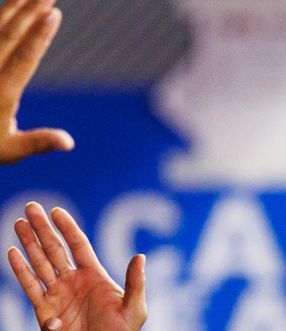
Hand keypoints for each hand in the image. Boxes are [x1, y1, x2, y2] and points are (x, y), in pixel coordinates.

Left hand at [0, 0, 72, 164]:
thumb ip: (38, 142)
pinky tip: (8, 5)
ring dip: (15, 8)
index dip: (39, 37)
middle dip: (30, 12)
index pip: (23, 59)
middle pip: (9, 35)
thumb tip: (68, 142)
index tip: (53, 14)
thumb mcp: (8, 151)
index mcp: (0, 93)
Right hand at [7, 202, 145, 330]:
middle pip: (55, 249)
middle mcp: (74, 282)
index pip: (79, 246)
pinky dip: (21, 270)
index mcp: (95, 278)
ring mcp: (58, 294)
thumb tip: (140, 256)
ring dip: (29, 244)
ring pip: (40, 263)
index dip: (67, 228)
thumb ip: (136, 283)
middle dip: (42, 228)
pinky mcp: (45, 310)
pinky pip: (31, 286)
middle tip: (30, 207)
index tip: (56, 210)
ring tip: (18, 224)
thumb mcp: (134, 310)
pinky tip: (12, 252)